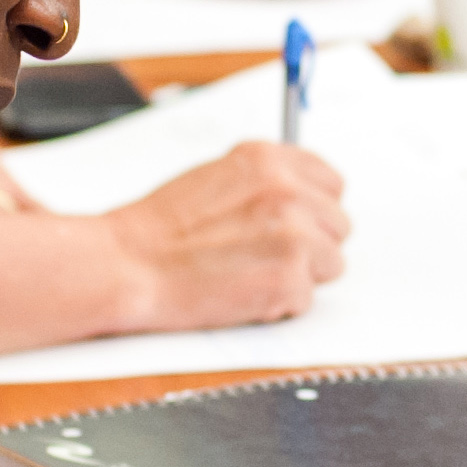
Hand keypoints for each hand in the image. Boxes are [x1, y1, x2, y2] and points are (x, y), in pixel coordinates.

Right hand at [102, 141, 348, 329]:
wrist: (128, 264)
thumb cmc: (161, 228)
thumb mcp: (218, 176)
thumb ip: (267, 181)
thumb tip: (307, 196)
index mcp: (270, 161)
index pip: (331, 184)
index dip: (313, 210)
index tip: (294, 224)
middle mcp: (287, 191)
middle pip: (338, 226)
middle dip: (309, 245)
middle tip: (262, 255)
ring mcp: (293, 235)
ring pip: (331, 264)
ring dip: (298, 276)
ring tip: (250, 273)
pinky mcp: (288, 279)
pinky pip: (306, 300)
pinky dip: (278, 305)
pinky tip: (241, 293)